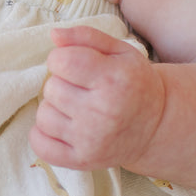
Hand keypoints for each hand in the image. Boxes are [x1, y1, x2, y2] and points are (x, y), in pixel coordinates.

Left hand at [30, 26, 164, 171]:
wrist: (155, 126)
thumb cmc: (133, 83)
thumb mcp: (120, 52)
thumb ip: (86, 37)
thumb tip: (53, 35)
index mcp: (113, 80)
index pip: (61, 61)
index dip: (62, 58)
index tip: (75, 65)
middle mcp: (102, 112)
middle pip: (51, 88)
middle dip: (61, 83)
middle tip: (81, 89)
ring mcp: (90, 139)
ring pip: (43, 114)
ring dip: (54, 108)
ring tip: (75, 108)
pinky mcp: (81, 160)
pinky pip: (40, 144)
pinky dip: (42, 134)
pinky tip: (62, 126)